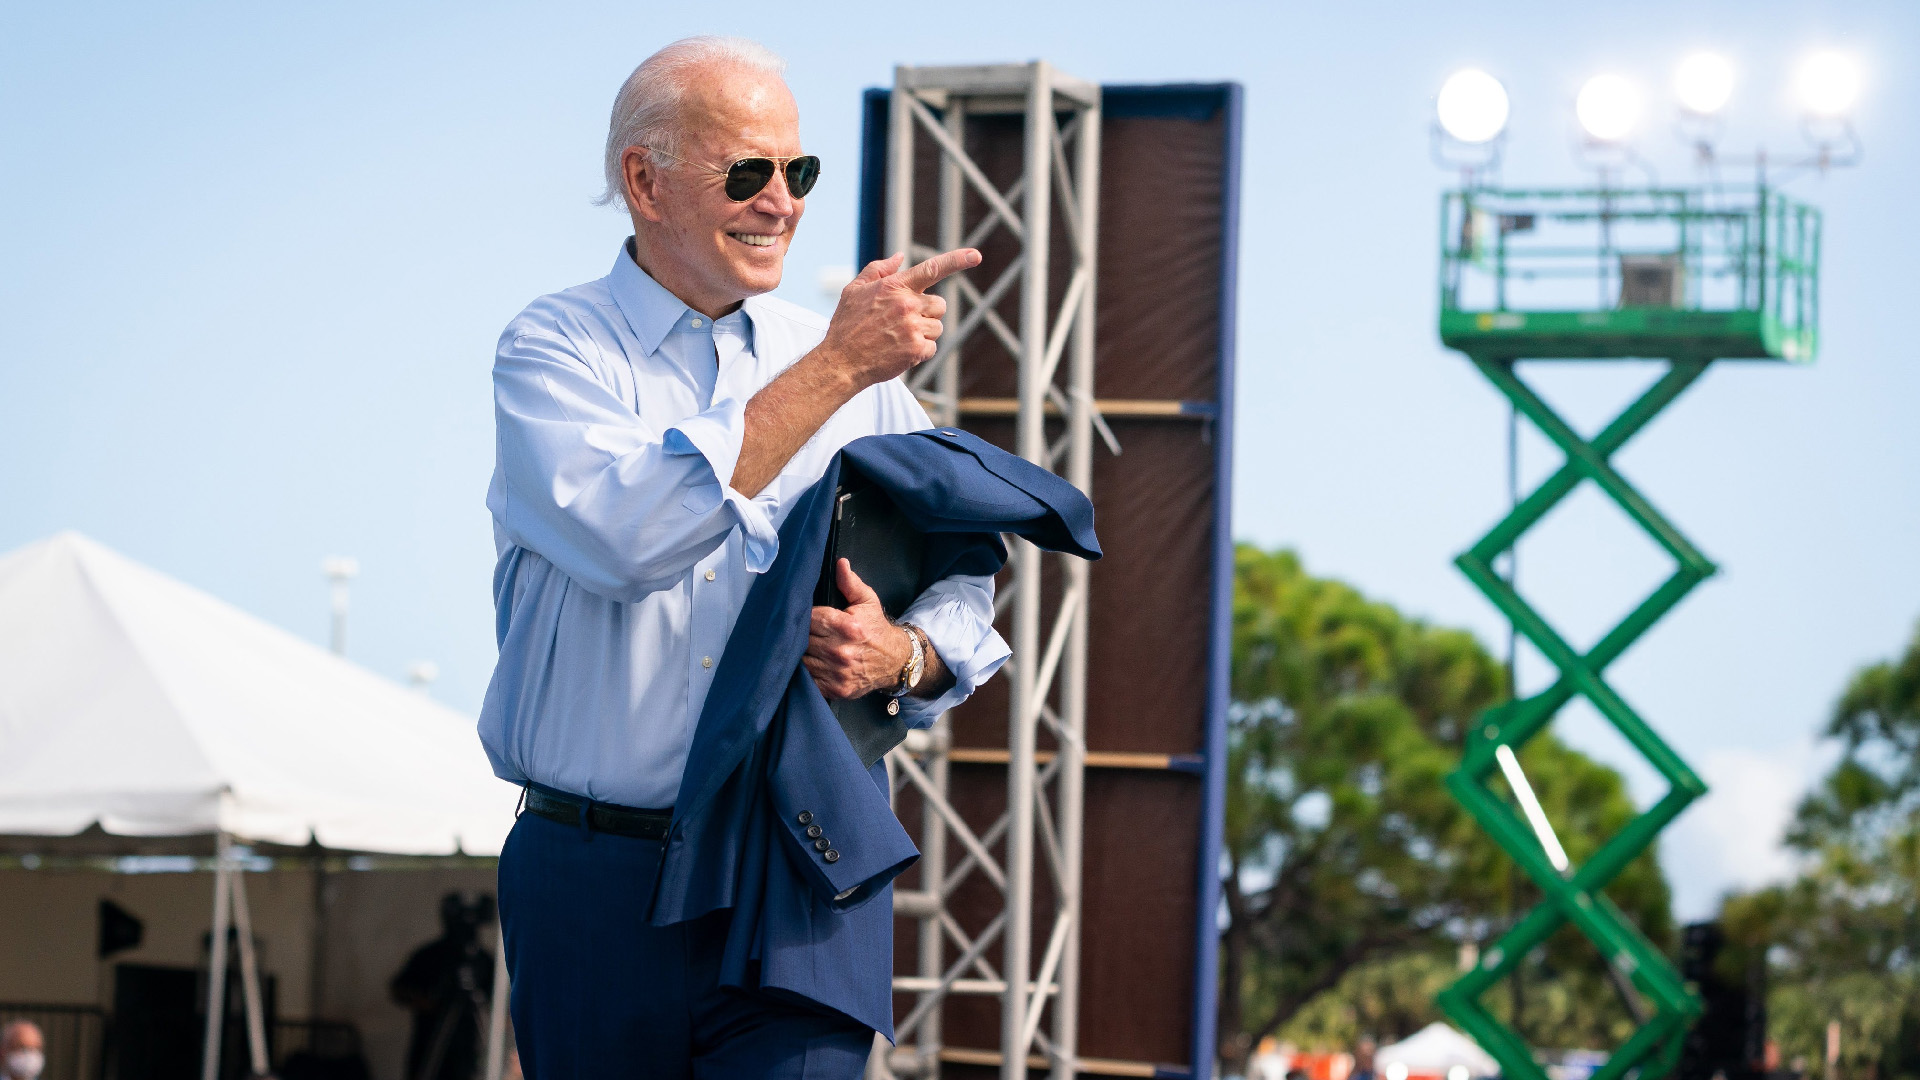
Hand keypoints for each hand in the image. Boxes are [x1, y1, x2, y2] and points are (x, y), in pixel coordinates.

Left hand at [803, 559, 913, 699]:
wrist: (894, 661)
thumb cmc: (876, 629)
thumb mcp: (867, 602)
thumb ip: (850, 583)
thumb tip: (840, 563)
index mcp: (847, 627)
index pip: (809, 619)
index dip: (804, 616)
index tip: (804, 616)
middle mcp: (841, 651)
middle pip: (802, 640)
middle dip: (800, 635)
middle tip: (800, 632)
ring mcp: (837, 672)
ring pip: (802, 660)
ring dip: (800, 654)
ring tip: (803, 647)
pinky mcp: (836, 688)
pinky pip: (809, 680)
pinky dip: (806, 673)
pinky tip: (811, 663)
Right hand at [813, 248, 981, 390]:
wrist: (840, 362)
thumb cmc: (846, 325)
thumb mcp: (854, 290)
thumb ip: (878, 270)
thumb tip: (900, 256)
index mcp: (894, 286)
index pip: (932, 268)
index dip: (956, 260)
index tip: (975, 255)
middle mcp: (906, 304)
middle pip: (939, 305)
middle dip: (928, 313)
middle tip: (905, 322)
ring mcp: (912, 328)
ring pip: (937, 327)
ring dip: (923, 333)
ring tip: (898, 338)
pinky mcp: (916, 349)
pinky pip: (932, 348)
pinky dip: (920, 351)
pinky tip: (900, 351)